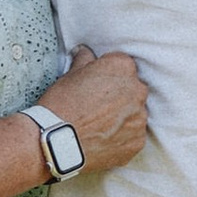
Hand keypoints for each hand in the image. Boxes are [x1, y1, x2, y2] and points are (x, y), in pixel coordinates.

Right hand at [41, 43, 148, 177]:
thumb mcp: (69, 75)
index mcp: (122, 68)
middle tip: (96, 105)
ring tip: (98, 125)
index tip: (96, 84)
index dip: (107, 75)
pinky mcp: (137, 141)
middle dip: (119, 95)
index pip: (122, 65)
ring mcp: (140, 118)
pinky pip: (133, 135)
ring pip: (134, 113)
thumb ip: (84, 60)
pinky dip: (122, 136)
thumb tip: (84, 52)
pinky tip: (103, 138)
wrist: (56, 143)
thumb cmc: (61, 106)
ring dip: (122, 117)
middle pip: (132, 89)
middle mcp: (137, 90)